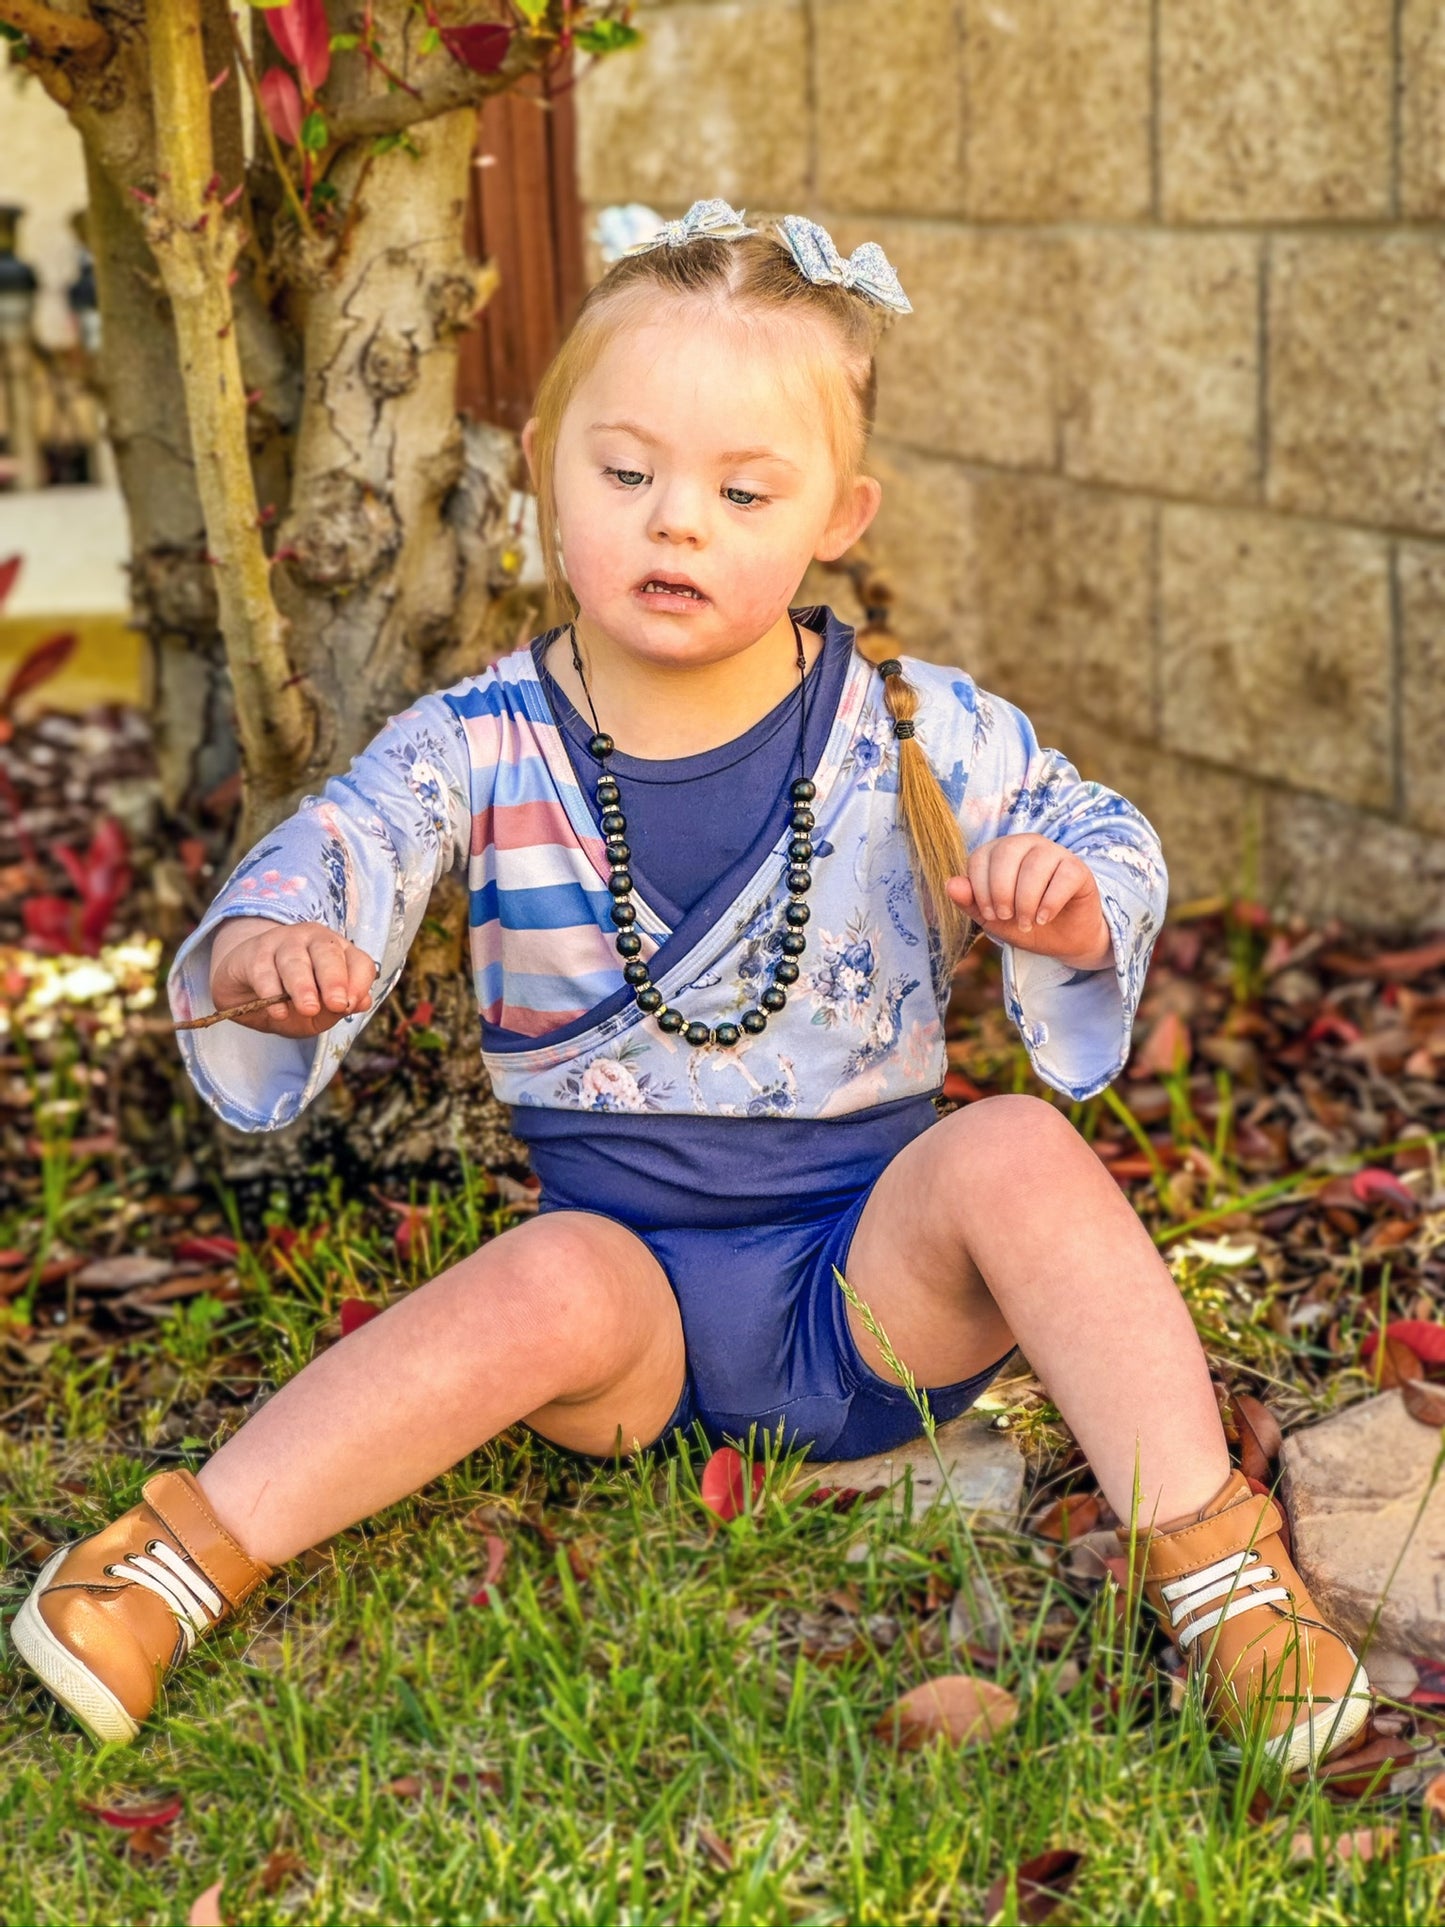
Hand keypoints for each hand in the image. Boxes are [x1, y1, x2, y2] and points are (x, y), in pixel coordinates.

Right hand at [209, 918, 378, 1037]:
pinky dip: (271, 992)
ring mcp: (282, 942)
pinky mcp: (254, 952)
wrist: (243, 993)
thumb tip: (361, 1003)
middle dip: (334, 980)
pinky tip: (279, 1011)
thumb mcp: (318, 1014)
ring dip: (304, 986)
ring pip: (296, 960)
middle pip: (328, 954)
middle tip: (337, 1004)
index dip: (359, 983)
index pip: (359, 962)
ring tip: (309, 1009)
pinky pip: (264, 971)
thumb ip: (337, 1011)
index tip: (350, 1006)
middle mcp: (313, 940)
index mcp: (338, 953)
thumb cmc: (289, 1000)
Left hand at [946, 835, 1112, 969]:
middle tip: (1006, 917)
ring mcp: (1055, 852)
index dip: (980, 888)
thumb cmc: (1023, 922)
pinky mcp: (1077, 868)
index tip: (988, 914)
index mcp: (1000, 851)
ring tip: (1026, 922)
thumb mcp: (992, 917)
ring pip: (1035, 865)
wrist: (1062, 941)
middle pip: (1007, 852)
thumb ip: (970, 901)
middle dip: (1001, 891)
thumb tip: (950, 885)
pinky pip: (1063, 876)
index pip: (980, 856)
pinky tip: (1043, 918)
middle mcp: (1027, 844)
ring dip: (1026, 900)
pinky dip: (1050, 902)